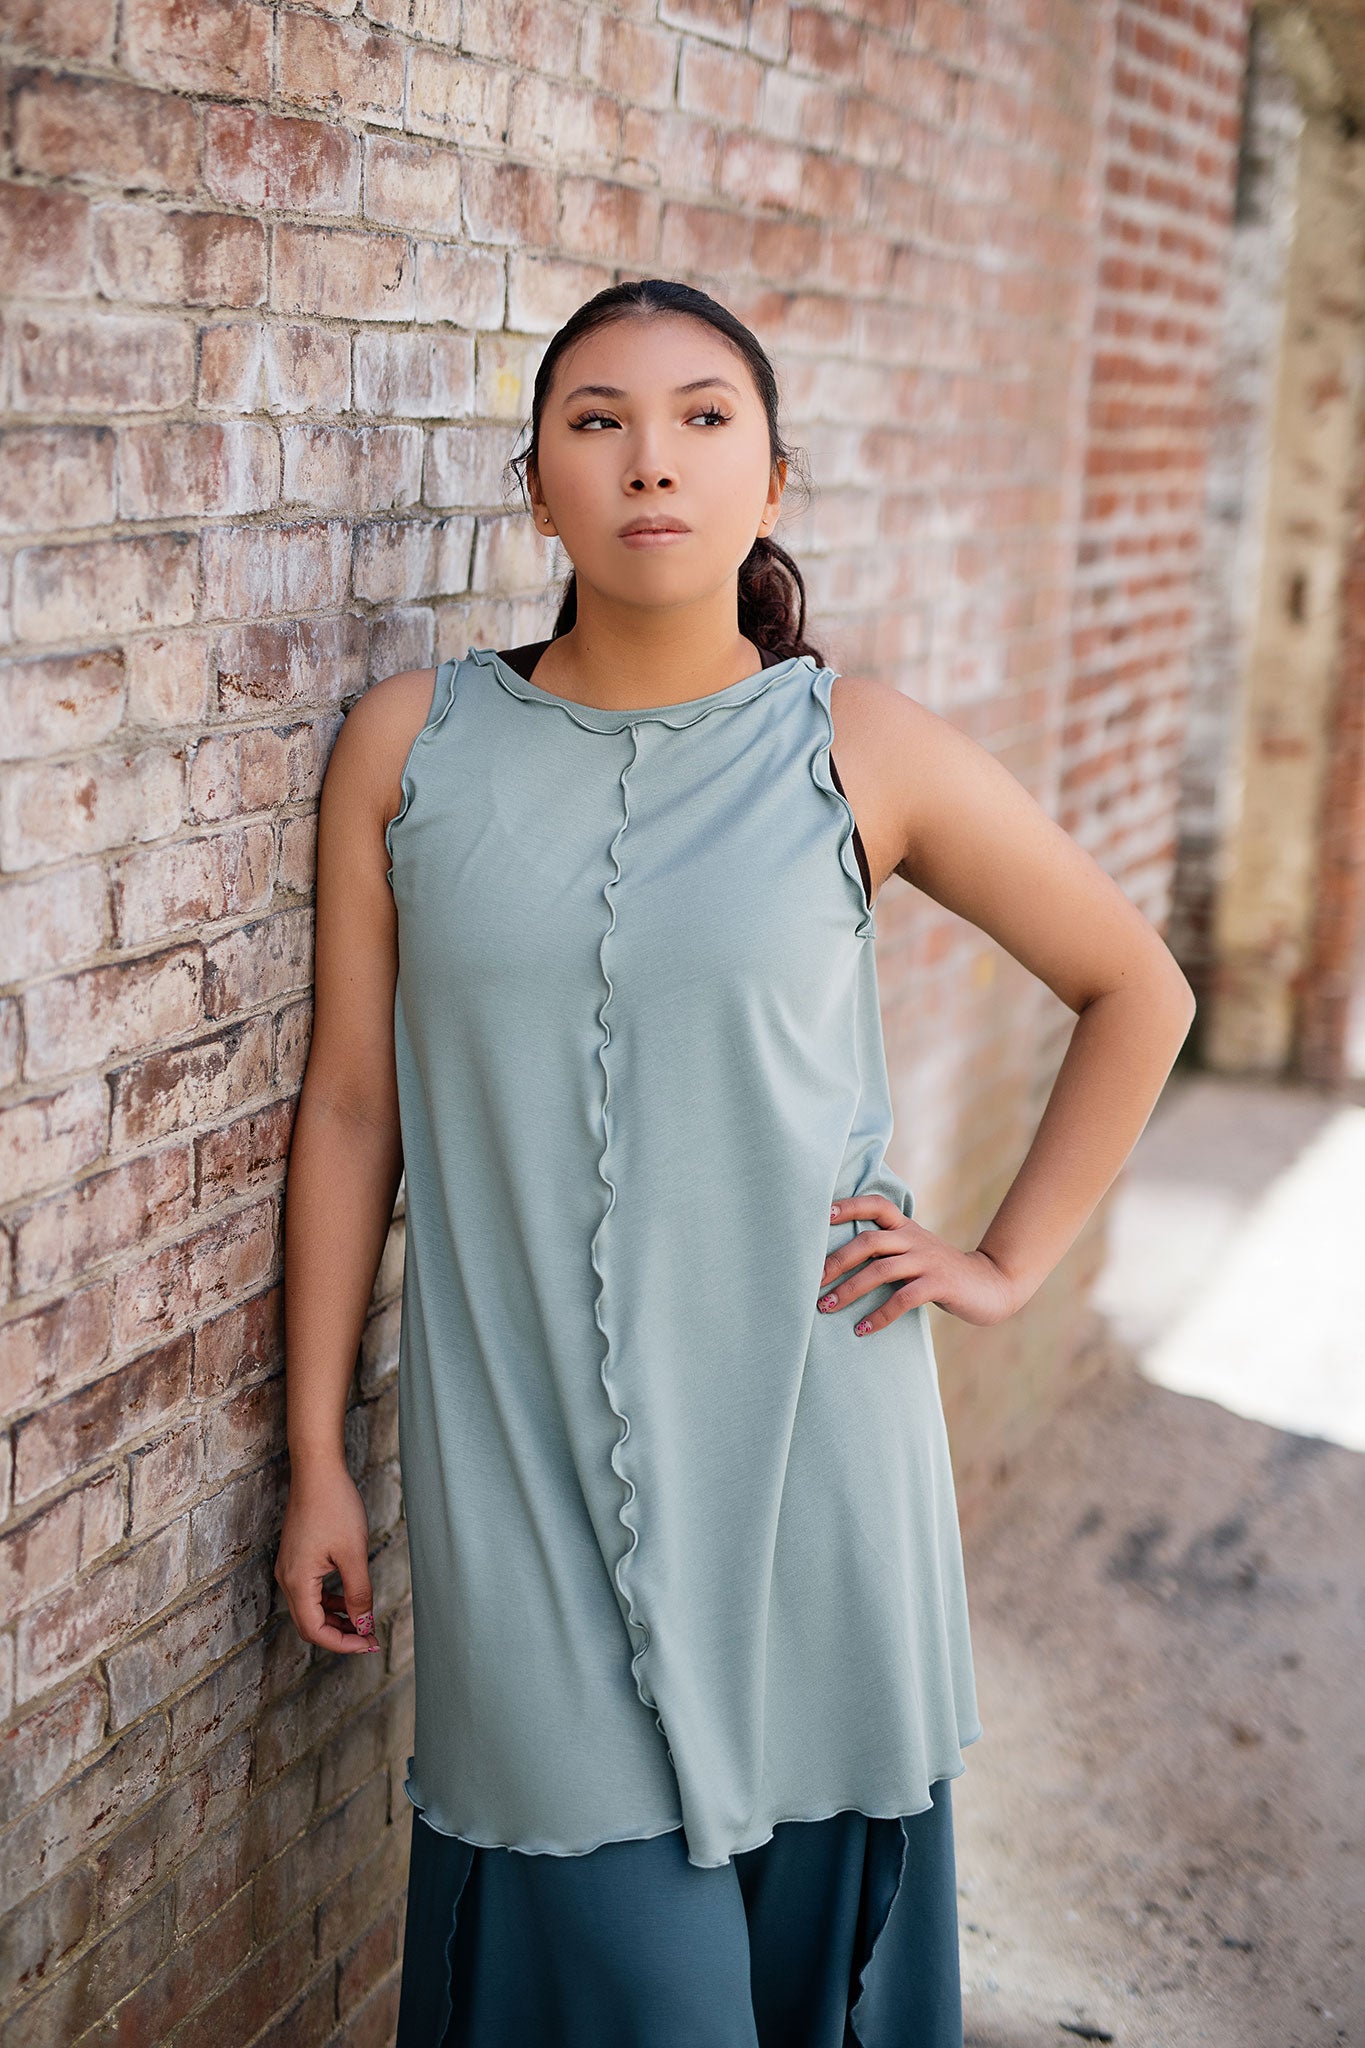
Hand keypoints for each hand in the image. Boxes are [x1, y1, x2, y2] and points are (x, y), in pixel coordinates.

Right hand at [275, 1458, 381, 1654]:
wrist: (317, 1471)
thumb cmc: (335, 1507)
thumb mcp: (353, 1554)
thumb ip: (358, 1594)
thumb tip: (363, 1625)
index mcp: (297, 1582)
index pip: (315, 1630)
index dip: (343, 1643)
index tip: (369, 1643)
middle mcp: (286, 1578)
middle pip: (309, 1624)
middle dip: (340, 1635)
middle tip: (369, 1638)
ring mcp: (288, 1568)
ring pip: (310, 1608)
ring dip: (335, 1619)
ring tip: (363, 1620)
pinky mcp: (295, 1558)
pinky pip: (310, 1591)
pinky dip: (329, 1601)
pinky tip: (350, 1598)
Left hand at [818, 1194, 1022, 1332]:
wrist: (989, 1285)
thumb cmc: (939, 1272)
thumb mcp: (914, 1252)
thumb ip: (886, 1250)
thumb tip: (837, 1261)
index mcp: (906, 1228)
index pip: (876, 1205)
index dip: (850, 1205)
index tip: (822, 1214)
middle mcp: (914, 1239)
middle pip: (869, 1241)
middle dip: (837, 1261)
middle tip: (813, 1281)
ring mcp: (927, 1261)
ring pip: (880, 1270)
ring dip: (850, 1290)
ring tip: (826, 1307)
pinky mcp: (939, 1285)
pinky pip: (903, 1299)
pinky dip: (880, 1315)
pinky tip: (862, 1329)